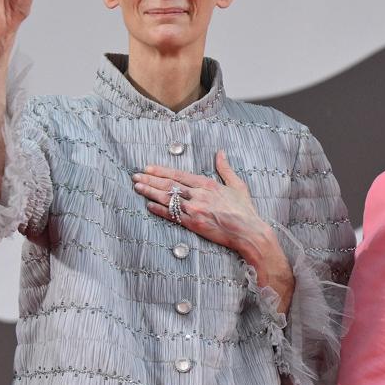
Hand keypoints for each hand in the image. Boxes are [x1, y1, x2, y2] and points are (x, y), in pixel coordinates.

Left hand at [133, 151, 293, 306]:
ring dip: (150, 193)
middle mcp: (199, 195)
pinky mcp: (194, 224)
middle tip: (135, 176)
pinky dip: (159, 210)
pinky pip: (172, 216)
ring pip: (167, 199)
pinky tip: (148, 206)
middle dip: (150, 180)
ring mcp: (195, 210)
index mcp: (208, 185)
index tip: (148, 168)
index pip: (179, 175)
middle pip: (169, 185)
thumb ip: (225, 168)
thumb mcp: (237, 185)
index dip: (161, 171)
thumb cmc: (244, 210)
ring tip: (137, 187)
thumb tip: (220, 153)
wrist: (248, 232)